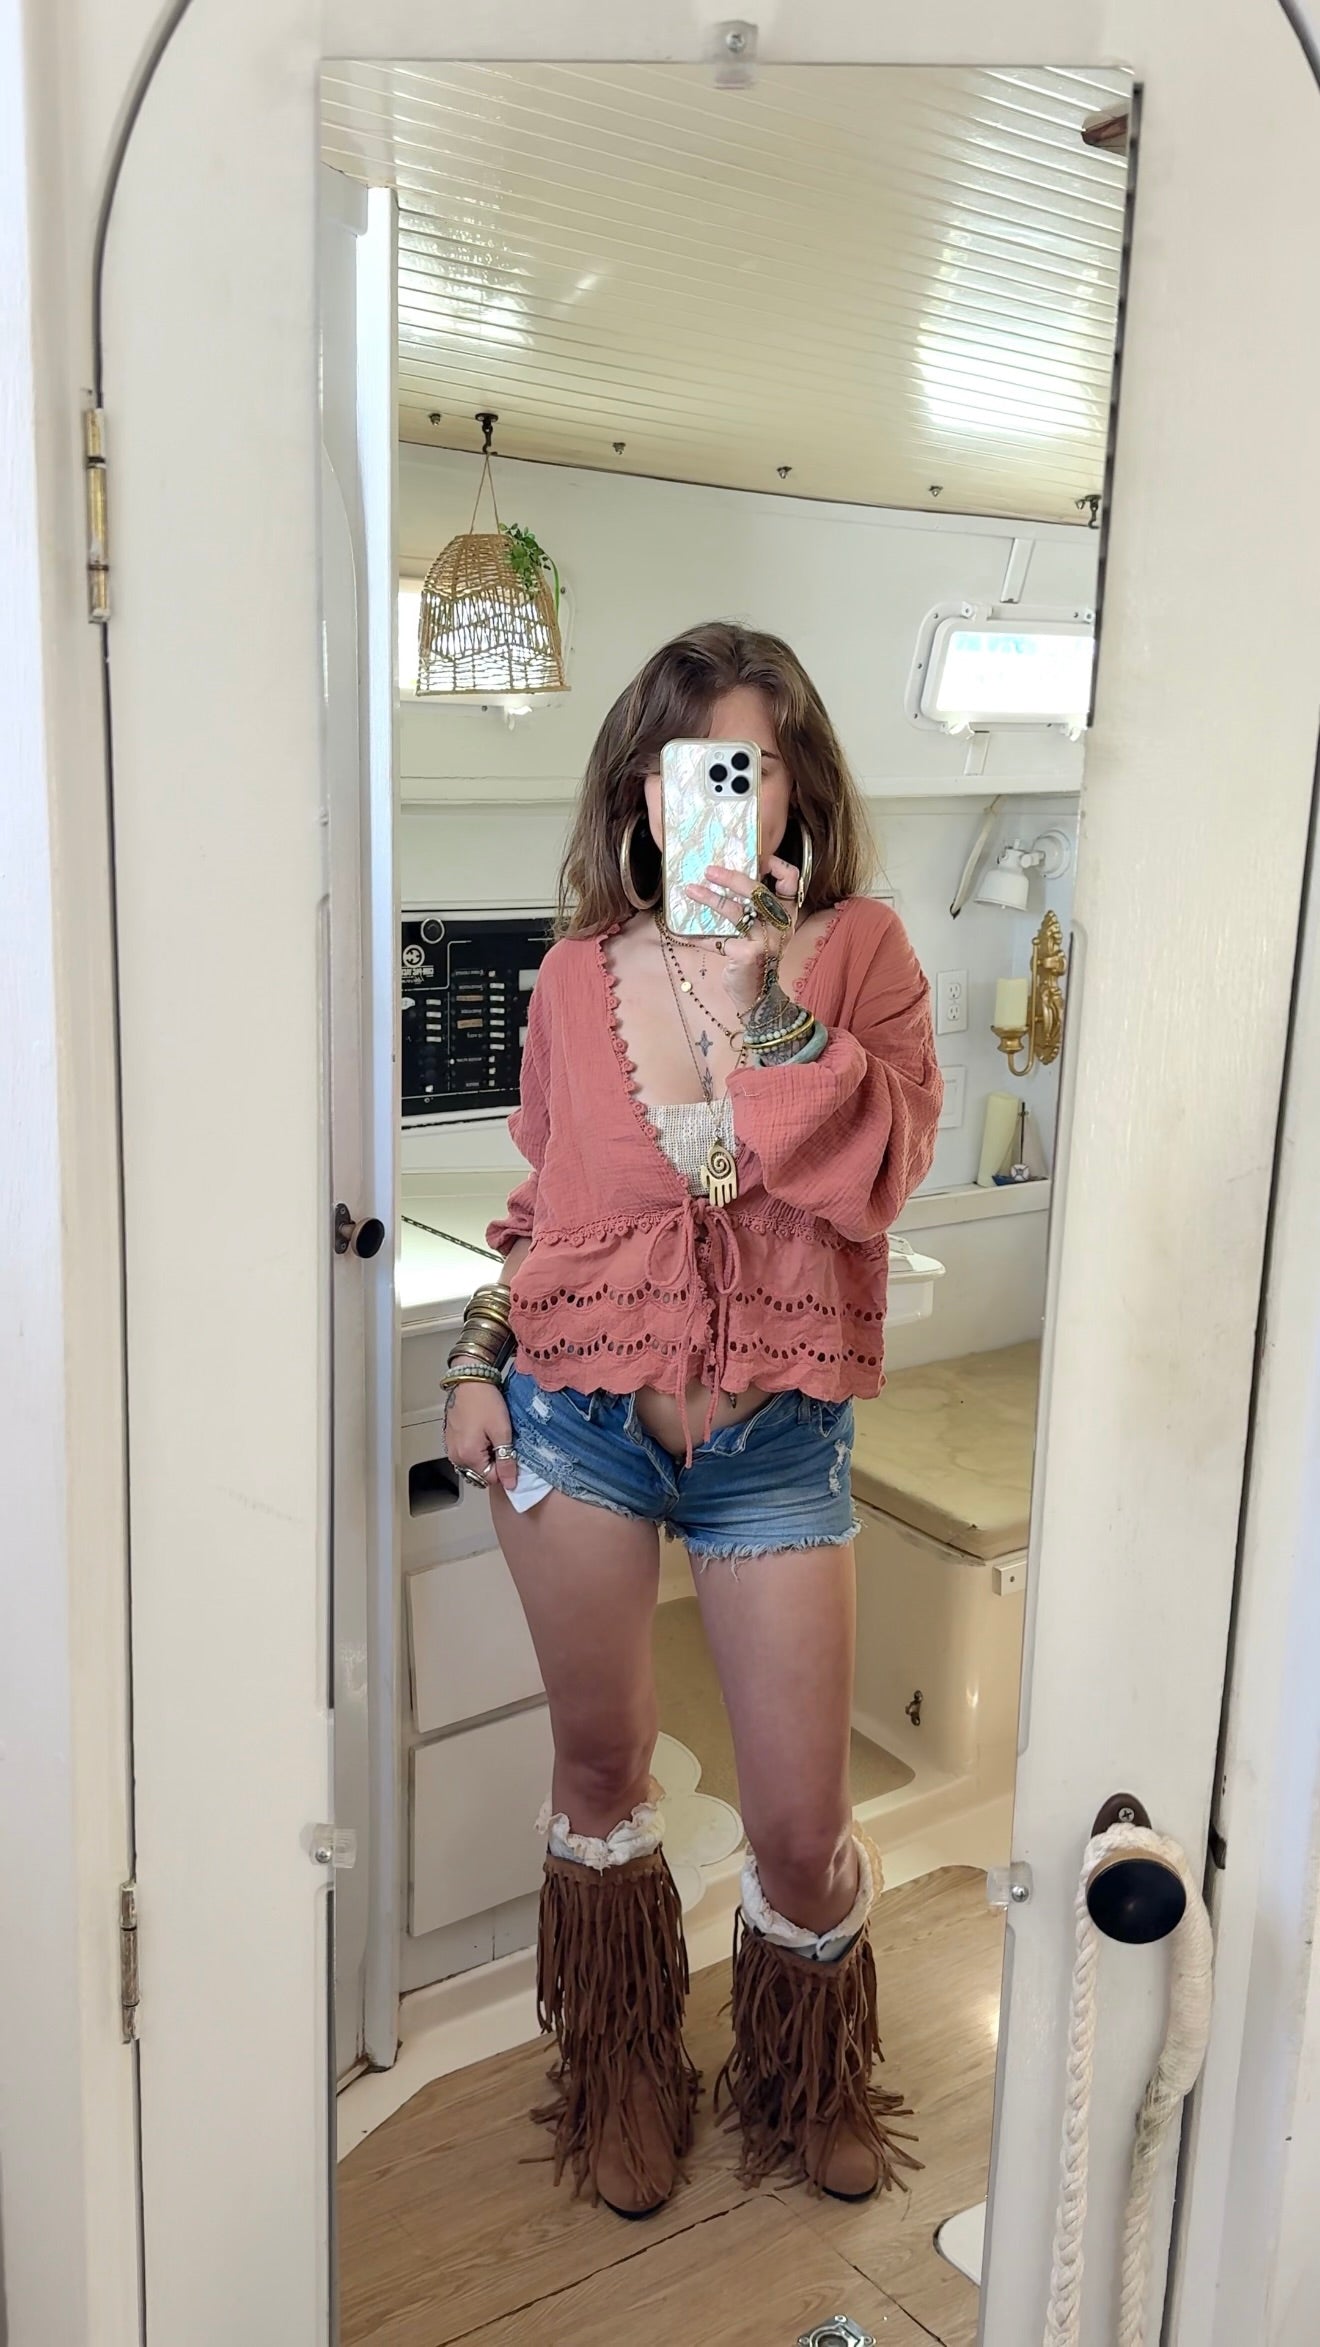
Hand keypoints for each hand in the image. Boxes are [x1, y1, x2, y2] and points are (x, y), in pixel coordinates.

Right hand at [445, 1382, 518, 1491]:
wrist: (469, 1379)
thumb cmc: (485, 1402)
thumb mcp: (502, 1431)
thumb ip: (506, 1460)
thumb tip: (511, 1485)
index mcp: (468, 1456)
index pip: (491, 1478)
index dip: (504, 1468)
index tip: (510, 1451)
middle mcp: (456, 1456)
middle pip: (480, 1472)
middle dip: (494, 1462)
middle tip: (502, 1441)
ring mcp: (451, 1447)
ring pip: (473, 1463)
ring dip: (485, 1455)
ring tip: (492, 1435)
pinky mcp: (450, 1439)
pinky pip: (466, 1452)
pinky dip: (476, 1448)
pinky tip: (483, 1432)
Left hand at [684, 855, 798, 1016]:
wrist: (758, 996)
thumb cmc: (757, 959)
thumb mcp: (762, 931)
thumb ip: (753, 909)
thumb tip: (722, 878)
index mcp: (786, 914)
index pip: (792, 881)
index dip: (777, 865)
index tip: (757, 858)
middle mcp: (781, 925)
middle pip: (758, 891)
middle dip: (732, 877)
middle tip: (709, 870)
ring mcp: (766, 940)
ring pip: (735, 911)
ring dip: (709, 899)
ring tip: (690, 890)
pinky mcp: (747, 954)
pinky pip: (718, 939)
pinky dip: (700, 936)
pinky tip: (685, 933)